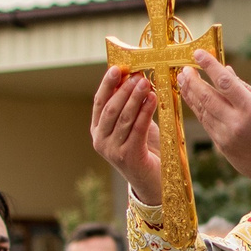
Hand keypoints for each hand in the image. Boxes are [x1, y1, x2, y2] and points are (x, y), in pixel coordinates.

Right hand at [92, 69, 163, 205]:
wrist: (153, 182)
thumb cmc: (145, 150)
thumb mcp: (134, 125)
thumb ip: (131, 106)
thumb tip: (135, 77)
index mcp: (98, 130)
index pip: (99, 102)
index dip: (107, 84)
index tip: (117, 68)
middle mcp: (101, 140)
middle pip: (111, 108)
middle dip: (124, 89)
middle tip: (138, 75)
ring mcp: (112, 150)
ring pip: (124, 118)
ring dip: (136, 98)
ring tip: (146, 83)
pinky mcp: (128, 156)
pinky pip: (137, 129)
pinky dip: (145, 112)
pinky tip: (153, 99)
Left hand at [177, 54, 250, 187]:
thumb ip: (245, 87)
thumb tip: (225, 71)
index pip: (225, 83)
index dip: (209, 66)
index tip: (198, 53)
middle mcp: (237, 124)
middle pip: (207, 98)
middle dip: (193, 81)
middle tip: (184, 69)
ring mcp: (227, 137)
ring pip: (202, 111)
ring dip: (191, 95)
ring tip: (183, 81)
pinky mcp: (222, 147)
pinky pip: (206, 124)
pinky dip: (198, 110)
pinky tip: (193, 99)